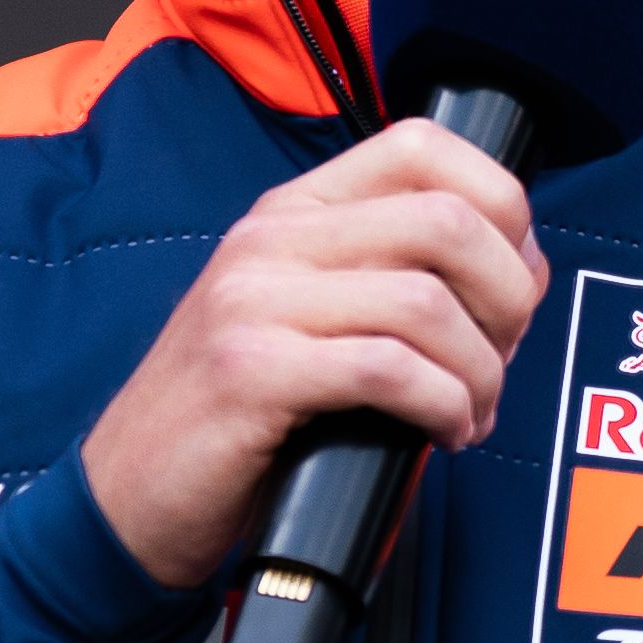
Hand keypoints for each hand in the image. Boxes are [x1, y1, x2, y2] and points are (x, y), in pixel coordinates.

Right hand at [82, 118, 547, 586]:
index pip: (422, 146)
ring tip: (471, 413)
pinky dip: (442, 405)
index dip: (501, 207)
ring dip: (479, 371)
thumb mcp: (303, 317)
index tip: (515, 279)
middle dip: (508, 298)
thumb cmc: (235, 416)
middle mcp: (272, 240)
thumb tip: (513, 274)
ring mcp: (254, 301)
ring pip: (426, 303)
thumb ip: (383, 277)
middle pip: (446, 222)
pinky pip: (388, 369)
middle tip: (503, 358)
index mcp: (293, 212)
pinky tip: (441, 432)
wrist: (128, 496)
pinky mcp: (250, 372)